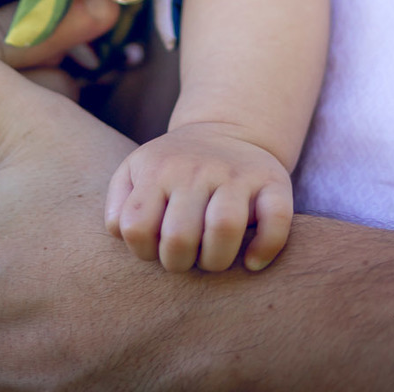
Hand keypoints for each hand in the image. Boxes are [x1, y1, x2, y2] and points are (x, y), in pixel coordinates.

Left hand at [105, 123, 293, 272]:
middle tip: (186, 258)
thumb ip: (118, 204)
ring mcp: (236, 174)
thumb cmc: (175, 168)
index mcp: (158, 168)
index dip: (143, 252)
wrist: (228, 130)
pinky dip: (265, 250)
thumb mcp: (137, 171)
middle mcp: (196, 168)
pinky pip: (276, 221)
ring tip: (213, 259)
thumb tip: (124, 234)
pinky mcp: (273, 182)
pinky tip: (252, 261)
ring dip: (216, 261)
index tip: (156, 248)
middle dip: (179, 264)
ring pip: (225, 228)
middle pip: (179, 237)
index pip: (136, 228)